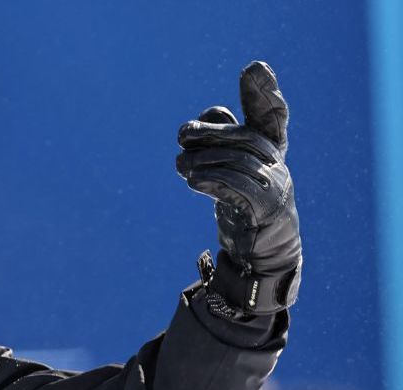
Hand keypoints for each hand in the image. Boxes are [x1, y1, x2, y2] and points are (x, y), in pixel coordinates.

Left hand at [176, 61, 300, 314]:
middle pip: (245, 136)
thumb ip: (214, 143)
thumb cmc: (240, 205)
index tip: (254, 68)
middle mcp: (276, 164)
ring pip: (238, 161)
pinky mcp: (265, 211)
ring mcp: (275, 187)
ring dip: (203, 159)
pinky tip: (192, 180)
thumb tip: (198, 124)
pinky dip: (212, 180)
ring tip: (180, 164)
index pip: (270, 115)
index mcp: (269, 149)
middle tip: (182, 133)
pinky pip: (239, 188)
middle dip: (211, 131)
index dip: (263, 93)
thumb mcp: (225, 169)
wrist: (257, 254)